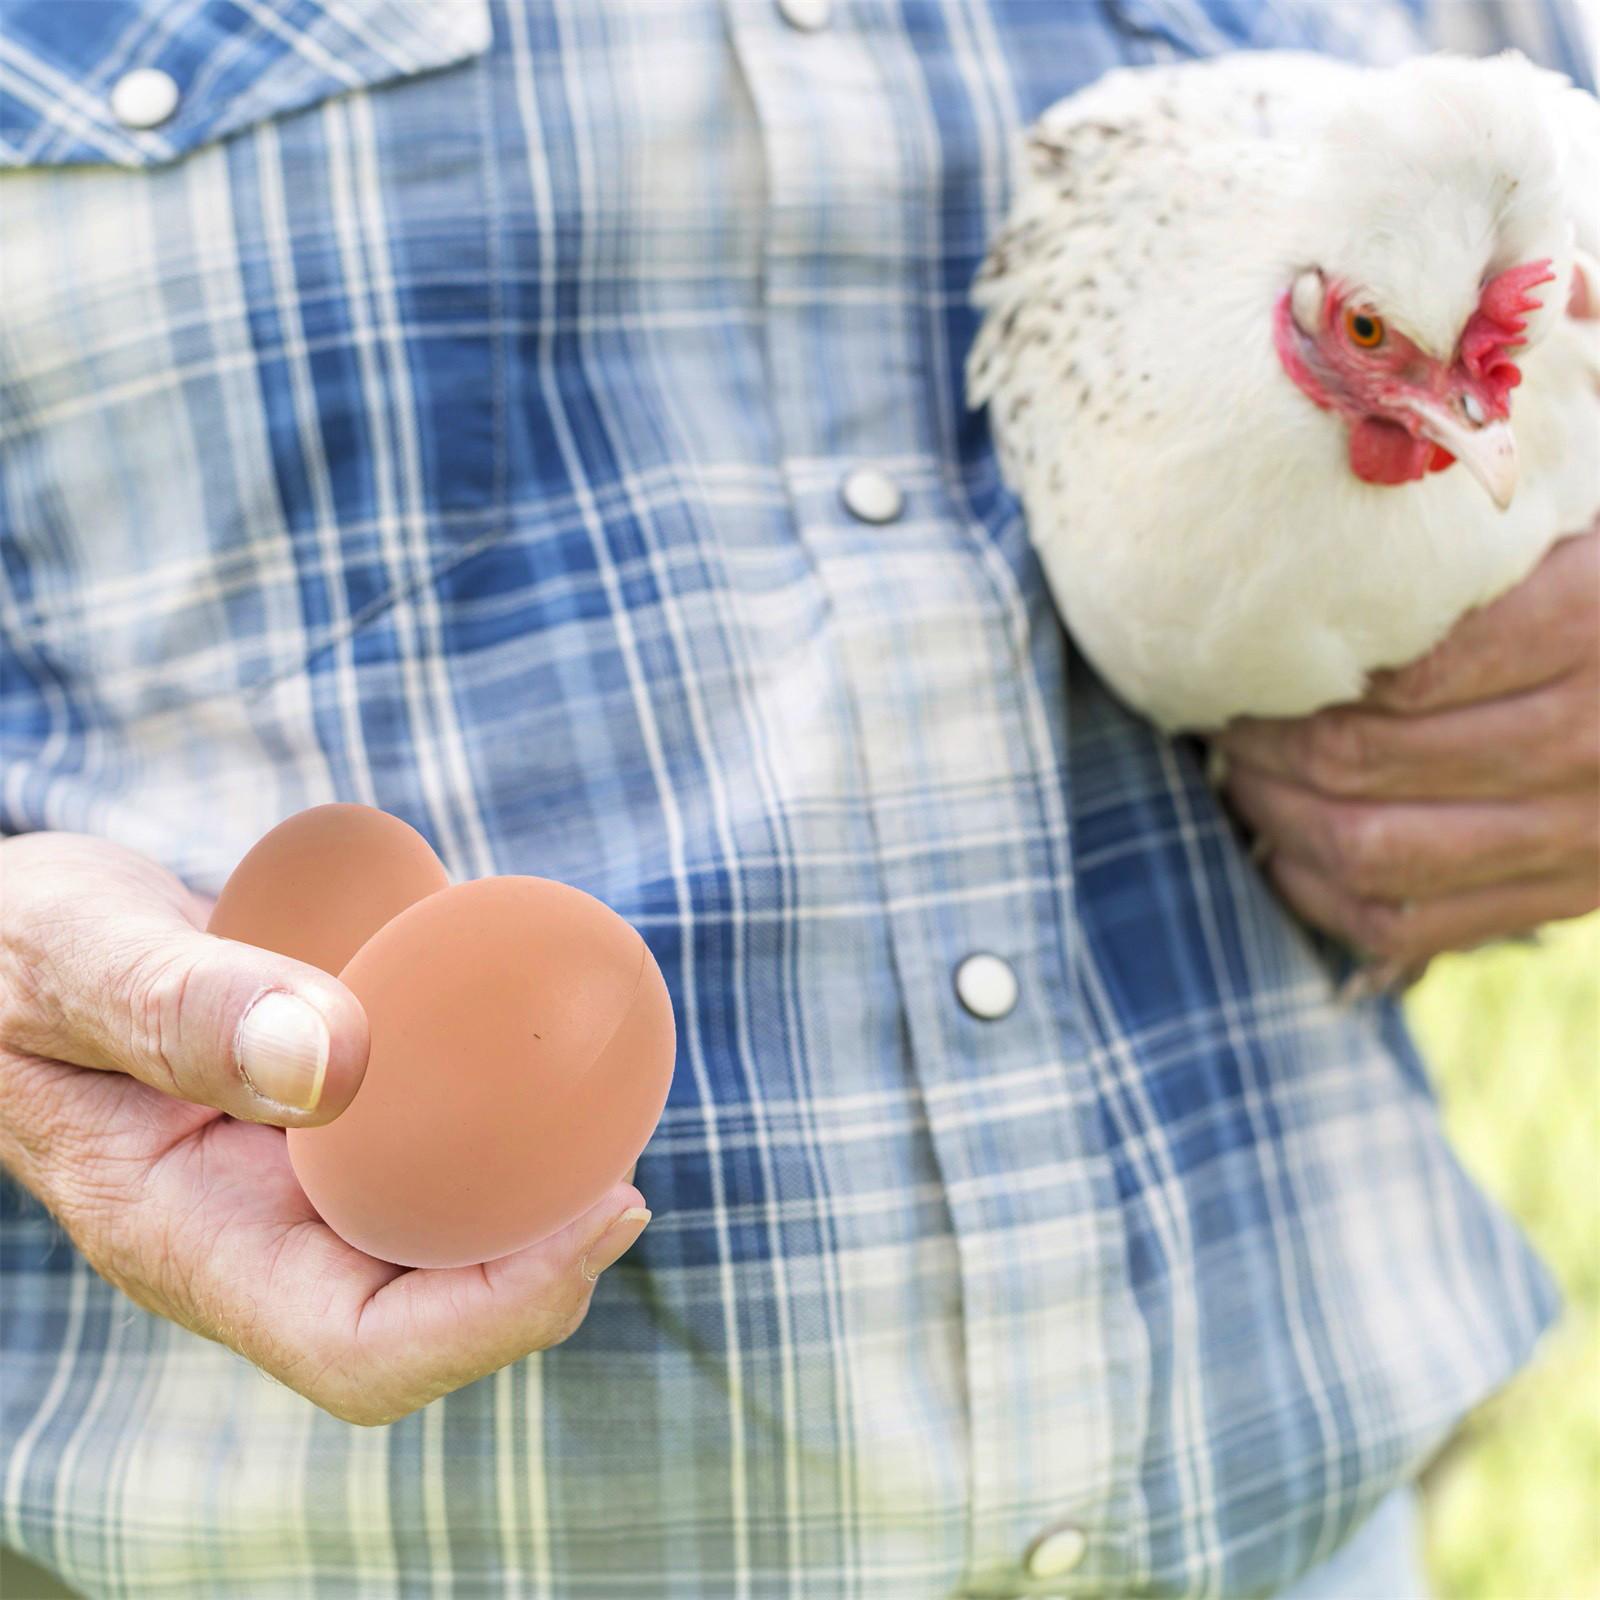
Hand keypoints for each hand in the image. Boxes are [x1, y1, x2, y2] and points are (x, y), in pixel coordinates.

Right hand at [0, 833, 649, 1424]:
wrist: (16, 936)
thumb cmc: (19, 950)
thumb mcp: (77, 957)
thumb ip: (182, 1005)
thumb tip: (336, 1063)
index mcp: (189, 1240)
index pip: (363, 1350)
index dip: (498, 1315)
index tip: (605, 1213)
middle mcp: (259, 1234)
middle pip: (434, 1308)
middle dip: (547, 1266)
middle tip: (626, 1165)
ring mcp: (300, 1183)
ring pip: (445, 1231)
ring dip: (539, 1194)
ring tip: (613, 1108)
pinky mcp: (330, 1121)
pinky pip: (433, 1147)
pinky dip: (503, 1118)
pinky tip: (548, 1044)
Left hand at [1217, 527, 1598, 974]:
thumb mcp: (1567, 526)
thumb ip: (1477, 530)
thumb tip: (1333, 468)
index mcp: (1589, 623)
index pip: (1399, 670)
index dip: (1296, 670)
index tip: (1245, 650)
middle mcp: (1591, 738)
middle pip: (1363, 758)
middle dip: (1264, 742)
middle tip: (1221, 714)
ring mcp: (1580, 835)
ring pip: (1370, 850)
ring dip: (1275, 816)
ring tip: (1240, 774)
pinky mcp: (1562, 896)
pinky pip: (1404, 922)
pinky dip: (1318, 891)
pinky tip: (1283, 846)